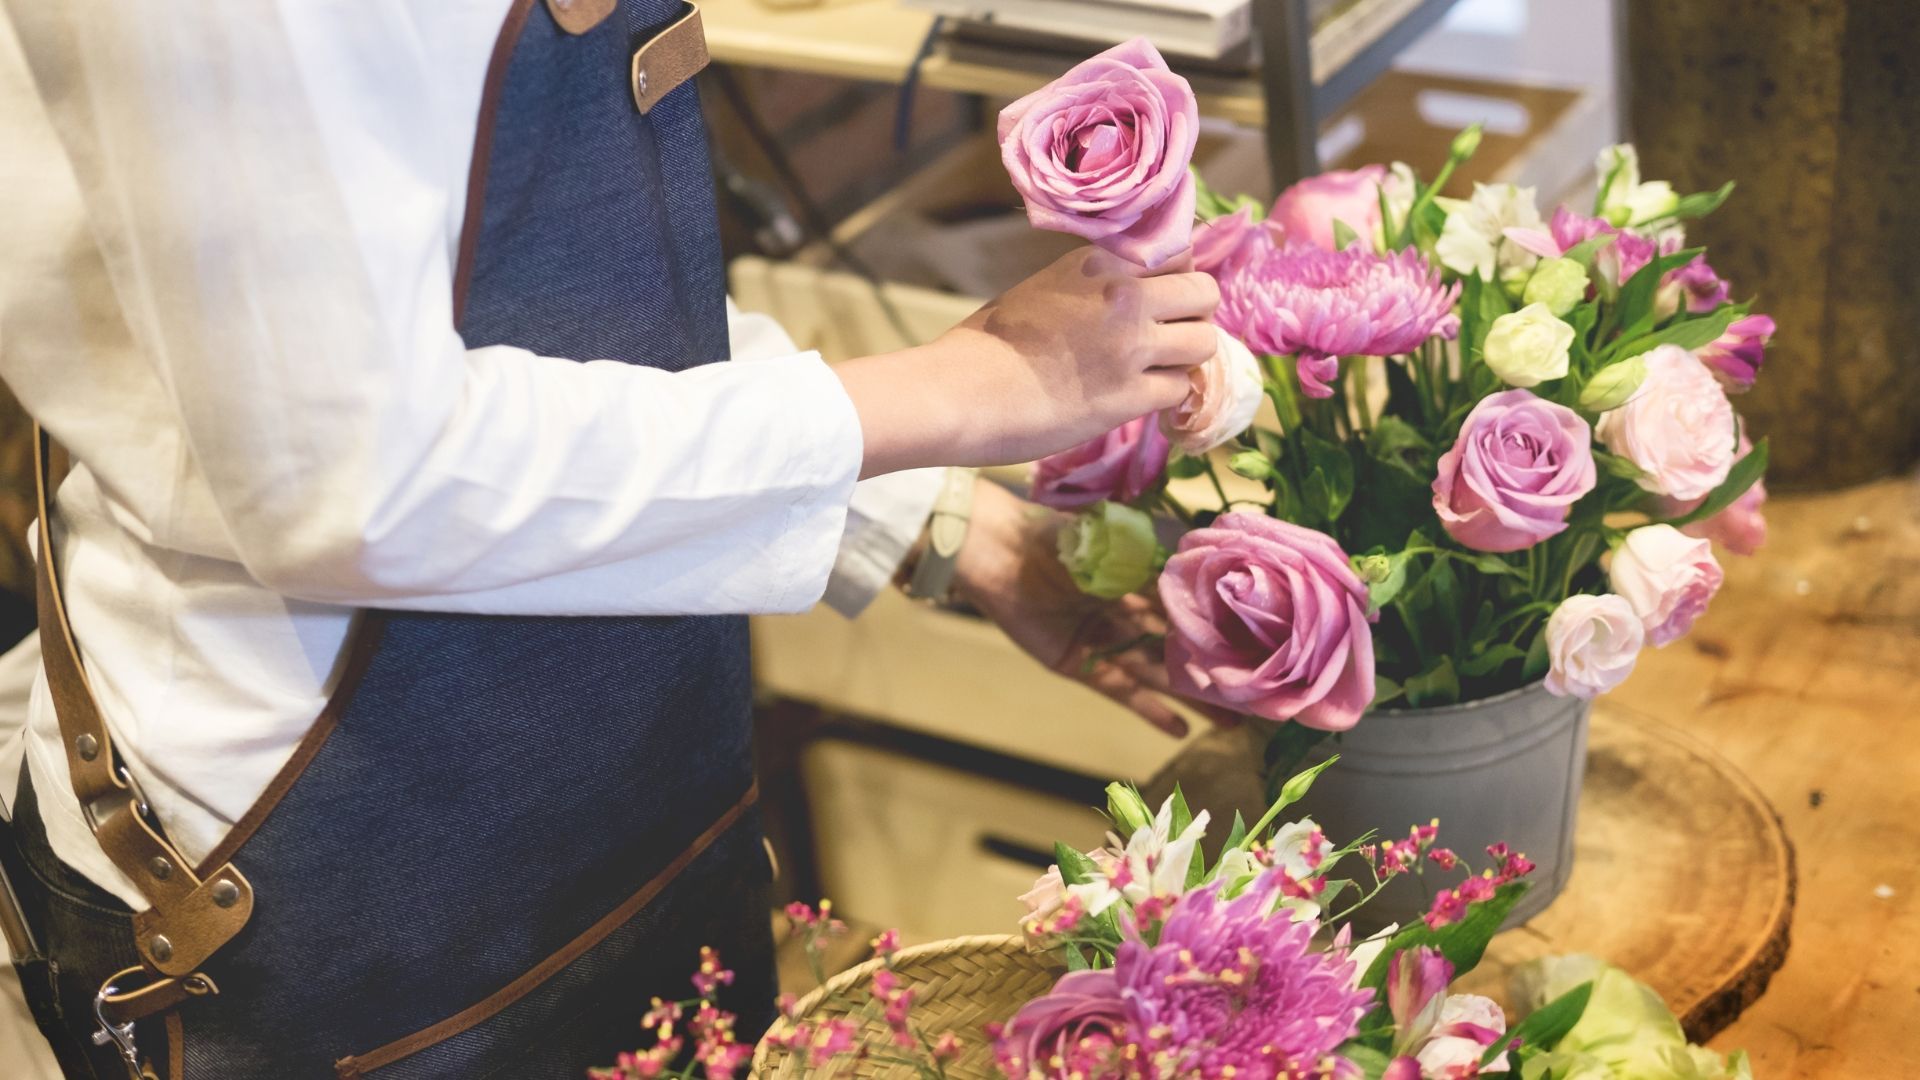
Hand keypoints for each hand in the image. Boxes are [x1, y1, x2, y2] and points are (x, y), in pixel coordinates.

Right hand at [836, 246, 1219, 477]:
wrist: (962, 392)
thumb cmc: (987, 345)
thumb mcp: (1043, 288)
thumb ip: (1092, 286)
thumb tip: (1131, 294)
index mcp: (1099, 263)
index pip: (1177, 253)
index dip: (1176, 279)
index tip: (1164, 300)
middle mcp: (1125, 297)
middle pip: (1204, 294)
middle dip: (1193, 317)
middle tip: (1169, 338)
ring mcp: (1132, 347)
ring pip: (1204, 343)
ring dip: (1185, 359)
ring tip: (1156, 371)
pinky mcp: (1130, 397)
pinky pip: (1180, 389)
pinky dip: (1166, 396)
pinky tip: (1140, 399)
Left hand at [950, 480, 1236, 736]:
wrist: (999, 551)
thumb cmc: (1057, 533)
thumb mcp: (1122, 539)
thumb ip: (1167, 558)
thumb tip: (1223, 560)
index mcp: (1144, 578)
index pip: (1194, 610)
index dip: (1227, 631)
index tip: (1265, 650)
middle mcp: (1130, 613)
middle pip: (1183, 650)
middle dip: (1219, 673)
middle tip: (1261, 700)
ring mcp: (1107, 641)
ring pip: (1160, 675)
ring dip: (1195, 698)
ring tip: (1234, 721)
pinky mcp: (1081, 664)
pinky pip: (1123, 691)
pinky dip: (1149, 709)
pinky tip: (1181, 729)